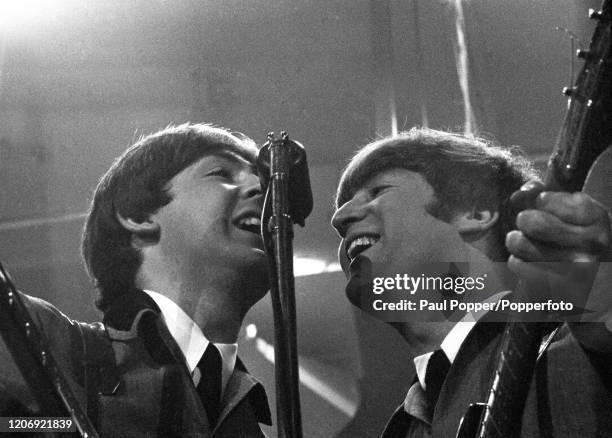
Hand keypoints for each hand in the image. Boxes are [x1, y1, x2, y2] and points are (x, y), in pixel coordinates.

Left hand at [505, 180, 610, 311]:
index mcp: (596, 217)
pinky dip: (518, 261)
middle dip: (524, 220)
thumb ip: (546, 194)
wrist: (602, 279)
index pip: (543, 200)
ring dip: (518, 241)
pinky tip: (533, 263)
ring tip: (528, 244)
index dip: (539, 202)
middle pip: (531, 221)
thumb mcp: (576, 210)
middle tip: (530, 225)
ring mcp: (576, 269)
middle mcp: (591, 243)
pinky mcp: (559, 289)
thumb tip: (518, 195)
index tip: (547, 209)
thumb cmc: (582, 237)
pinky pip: (517, 264)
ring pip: (519, 243)